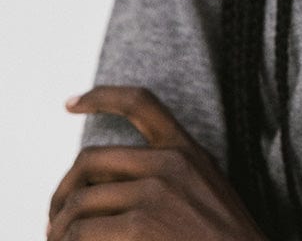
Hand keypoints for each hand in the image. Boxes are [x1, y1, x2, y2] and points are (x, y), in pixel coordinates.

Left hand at [48, 85, 268, 239]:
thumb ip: (170, 176)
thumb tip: (113, 185)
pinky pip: (84, 232)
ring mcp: (155, 193)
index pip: (139, 104)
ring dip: (61, 228)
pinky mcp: (141, 226)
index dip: (101, 97)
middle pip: (91, 160)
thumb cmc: (225, 239)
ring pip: (80, 202)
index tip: (71, 102)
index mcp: (186, 149)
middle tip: (54, 219)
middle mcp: (168, 163)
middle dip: (63, 190)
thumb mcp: (206, 189)